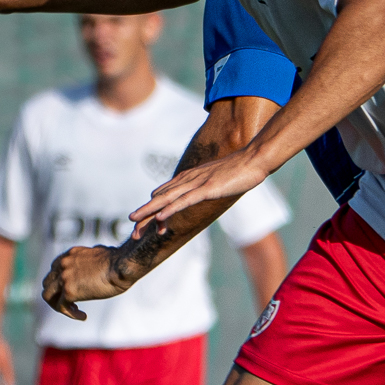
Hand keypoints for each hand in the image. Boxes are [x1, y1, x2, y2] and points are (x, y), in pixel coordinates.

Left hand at [41, 245, 133, 321]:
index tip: (73, 289)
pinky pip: (61, 307)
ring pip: (47, 295)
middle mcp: (63, 264)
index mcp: (70, 254)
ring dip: (58, 305)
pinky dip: (70, 314)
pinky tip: (83, 316)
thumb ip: (93, 259)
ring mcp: (64, 277)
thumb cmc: (119, 261)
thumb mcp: (102, 253)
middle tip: (71, 303)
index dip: (61, 282)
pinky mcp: (69, 291)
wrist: (122, 265)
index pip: (55, 270)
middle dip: (56, 294)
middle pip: (48, 282)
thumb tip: (97, 259)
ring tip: (73, 311)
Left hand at [130, 148, 269, 232]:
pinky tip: (160, 217)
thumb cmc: (238, 169)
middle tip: (131, 226)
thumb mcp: (215, 178)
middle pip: (161, 198)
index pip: (165, 196)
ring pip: (168, 199)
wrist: (254, 158)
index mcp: (189, 178)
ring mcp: (198, 184)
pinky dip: (171, 208)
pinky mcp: (208, 188)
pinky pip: (186, 201)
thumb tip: (194, 193)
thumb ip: (202, 184)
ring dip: (150, 211)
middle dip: (145, 213)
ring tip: (134, 220)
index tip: (143, 225)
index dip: (153, 210)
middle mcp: (189, 179)